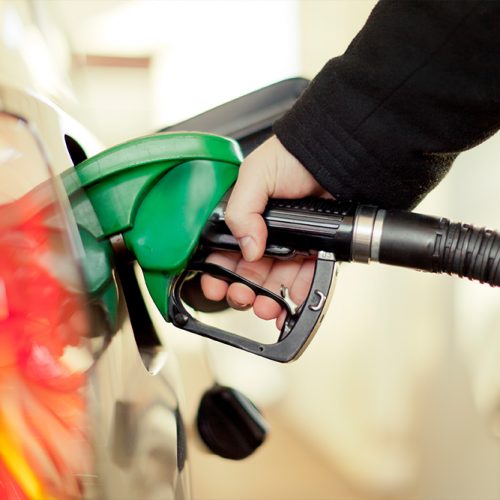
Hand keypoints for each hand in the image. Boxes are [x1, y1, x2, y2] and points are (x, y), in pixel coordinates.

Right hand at [201, 135, 329, 327]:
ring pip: (273, 280)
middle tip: (241, 297)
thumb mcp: (255, 174)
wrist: (335, 154)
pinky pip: (303, 277)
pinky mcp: (314, 249)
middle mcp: (265, 232)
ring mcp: (290, 243)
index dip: (217, 272)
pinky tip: (289, 301)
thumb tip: (247, 248)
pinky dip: (296, 294)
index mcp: (245, 217)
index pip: (224, 251)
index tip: (215, 286)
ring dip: (267, 299)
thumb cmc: (294, 154)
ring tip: (265, 307)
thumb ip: (241, 210)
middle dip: (241, 291)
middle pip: (248, 272)